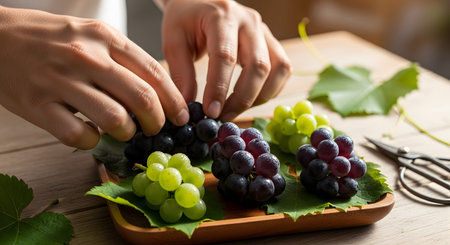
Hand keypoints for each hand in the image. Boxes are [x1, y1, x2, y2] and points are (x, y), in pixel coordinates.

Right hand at [0, 6, 188, 148]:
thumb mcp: (89, 34)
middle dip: (157, 122)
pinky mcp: (37, 105)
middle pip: (141, 98)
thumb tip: (154, 92)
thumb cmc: (48, 37)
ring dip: (126, 133)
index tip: (181, 116)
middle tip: (156, 129)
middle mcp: (86, 57)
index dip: (174, 99)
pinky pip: (78, 136)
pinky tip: (90, 134)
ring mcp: (61, 81)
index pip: (154, 72)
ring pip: (114, 120)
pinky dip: (91, 142)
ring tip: (123, 131)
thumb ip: (121, 59)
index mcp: (104, 38)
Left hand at [161, 0, 291, 120]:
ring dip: (261, 96)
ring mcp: (264, 31)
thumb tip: (188, 108)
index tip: (211, 112)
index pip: (225, 56)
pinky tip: (251, 99)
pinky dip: (271, 89)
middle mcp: (249, 21)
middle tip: (224, 116)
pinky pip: (283, 69)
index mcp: (221, 16)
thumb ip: (181, 73)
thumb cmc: (185, 21)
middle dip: (242, 98)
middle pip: (258, 65)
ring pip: (277, 68)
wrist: (201, 1)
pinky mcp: (271, 42)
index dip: (219, 88)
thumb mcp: (173, 41)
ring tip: (237, 110)